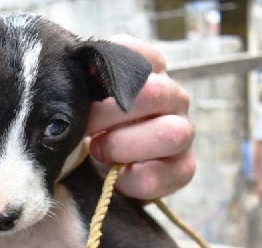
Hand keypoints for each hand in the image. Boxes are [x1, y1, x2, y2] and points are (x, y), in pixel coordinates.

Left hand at [86, 34, 195, 200]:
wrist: (102, 167)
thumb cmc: (94, 125)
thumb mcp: (85, 98)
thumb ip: (85, 82)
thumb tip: (77, 73)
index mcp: (150, 70)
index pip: (136, 54)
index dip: (104, 74)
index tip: (81, 89)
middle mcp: (173, 96)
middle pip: (153, 93)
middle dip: (110, 114)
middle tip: (85, 128)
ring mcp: (184, 132)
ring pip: (171, 134)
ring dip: (124, 146)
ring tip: (100, 152)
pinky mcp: (184, 168)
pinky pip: (160, 175)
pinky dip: (130, 180)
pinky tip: (116, 177)